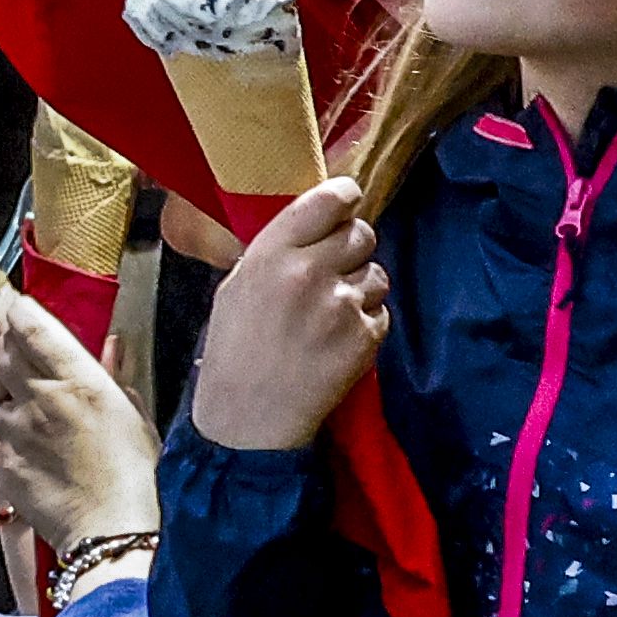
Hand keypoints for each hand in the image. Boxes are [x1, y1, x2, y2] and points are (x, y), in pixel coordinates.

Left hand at [0, 250, 155, 551]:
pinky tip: (35, 452)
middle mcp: (43, 398)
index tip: (9, 305)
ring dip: (2, 391)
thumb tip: (112, 344)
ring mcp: (18, 431)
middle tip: (8, 346)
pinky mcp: (2, 461)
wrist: (109, 534)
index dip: (13, 309)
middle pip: (1, 347)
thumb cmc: (131, 474)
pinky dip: (9, 436)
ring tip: (31, 409)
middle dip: (0, 341)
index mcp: (80, 379)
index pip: (28, 321)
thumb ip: (114, 374)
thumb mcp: (133, 414)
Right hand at [186, 179, 391, 451]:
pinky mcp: (364, 336)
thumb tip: (314, 224)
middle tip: (333, 271)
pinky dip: (365, 325)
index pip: (328, 199)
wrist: (247, 419)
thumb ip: (277, 251)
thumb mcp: (237, 287)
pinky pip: (380, 312)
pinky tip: (336, 342)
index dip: (344, 197)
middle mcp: (309, 272)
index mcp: (271, 254)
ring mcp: (341, 305)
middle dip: (352, 248)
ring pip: (376, 274)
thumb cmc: (236, 352)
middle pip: (361, 233)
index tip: (346, 201)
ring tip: (329, 316)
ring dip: (360, 289)